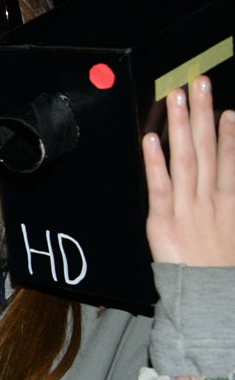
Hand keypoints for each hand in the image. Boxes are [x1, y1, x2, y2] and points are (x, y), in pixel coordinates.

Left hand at [143, 76, 234, 266]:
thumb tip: (228, 173)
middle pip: (207, 147)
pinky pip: (160, 185)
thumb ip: (231, 198)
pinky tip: (153, 139)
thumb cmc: (219, 266)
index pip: (229, 158)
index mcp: (230, 199)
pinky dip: (156, 162)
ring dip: (182, 125)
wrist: (208, 295)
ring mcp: (186, 206)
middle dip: (203, 113)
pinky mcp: (163, 219)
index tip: (226, 109)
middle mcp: (210, 197)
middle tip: (199, 83)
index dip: (228, 132)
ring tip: (179, 98)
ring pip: (185, 158)